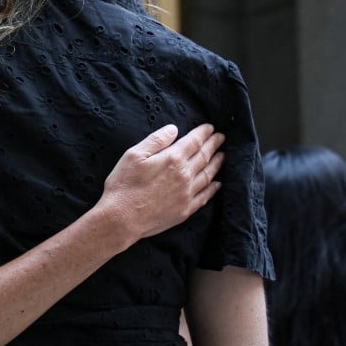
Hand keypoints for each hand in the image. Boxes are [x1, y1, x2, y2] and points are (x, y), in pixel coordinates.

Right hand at [96, 124, 223, 241]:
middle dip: (213, 145)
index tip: (210, 127)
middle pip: (204, 156)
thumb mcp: (134, 155)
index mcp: (172, 159)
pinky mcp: (185, 210)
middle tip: (221, 138)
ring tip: (222, 156)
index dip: (203, 133)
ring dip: (216, 164)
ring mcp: (187, 194)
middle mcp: (184, 175)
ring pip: (208, 175)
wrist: (122, 218)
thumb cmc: (124, 185)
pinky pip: (205, 196)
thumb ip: (156, 140)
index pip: (193, 142)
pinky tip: (217, 184)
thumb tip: (173, 129)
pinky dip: (213, 188)